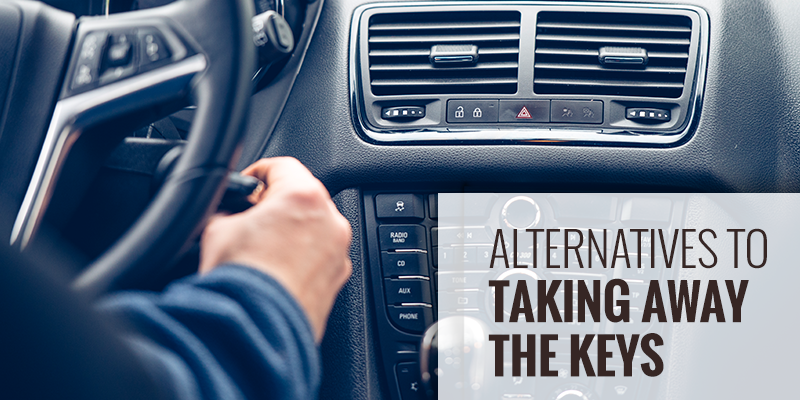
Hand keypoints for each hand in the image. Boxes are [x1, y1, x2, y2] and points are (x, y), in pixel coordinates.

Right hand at [199, 157, 351, 341]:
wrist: (256, 330)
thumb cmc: (241, 283)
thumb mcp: (217, 230)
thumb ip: (228, 210)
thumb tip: (228, 212)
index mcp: (304, 196)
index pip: (281, 165)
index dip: (257, 172)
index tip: (247, 183)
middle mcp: (330, 220)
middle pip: (303, 195)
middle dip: (276, 203)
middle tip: (250, 217)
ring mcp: (338, 251)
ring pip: (315, 227)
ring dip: (292, 230)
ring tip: (261, 248)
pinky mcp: (337, 278)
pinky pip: (320, 255)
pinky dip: (302, 256)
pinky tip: (275, 270)